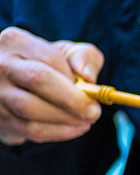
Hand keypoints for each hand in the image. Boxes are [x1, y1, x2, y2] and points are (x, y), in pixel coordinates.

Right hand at [0, 27, 104, 145]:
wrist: (12, 86)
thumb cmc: (44, 66)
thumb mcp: (64, 53)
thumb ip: (84, 57)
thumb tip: (88, 76)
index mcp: (15, 42)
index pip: (50, 58)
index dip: (74, 78)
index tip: (93, 94)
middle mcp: (0, 65)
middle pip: (37, 79)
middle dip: (72, 99)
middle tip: (94, 112)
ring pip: (31, 109)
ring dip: (66, 120)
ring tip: (86, 121)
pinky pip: (28, 130)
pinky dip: (56, 132)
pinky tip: (73, 128)